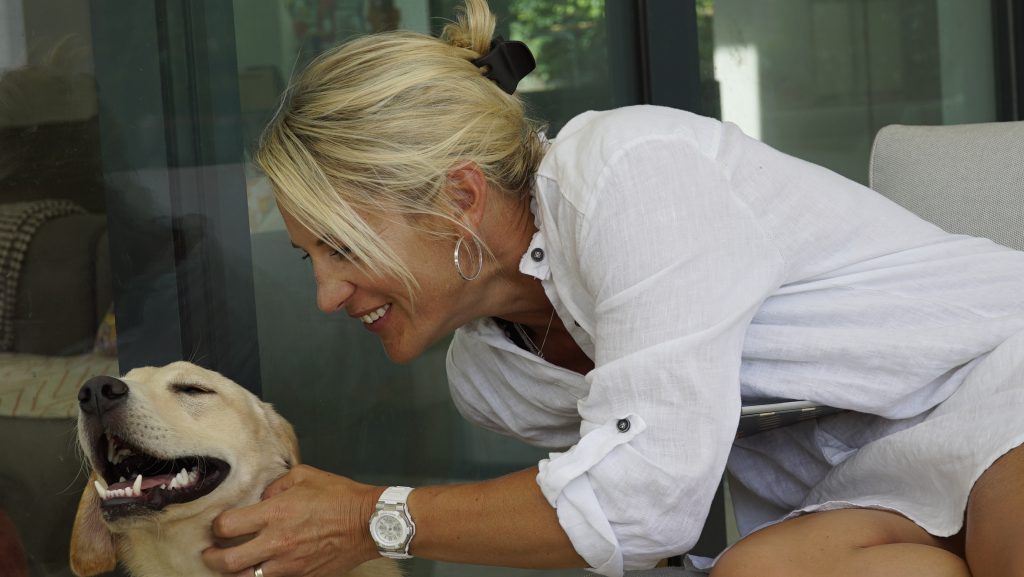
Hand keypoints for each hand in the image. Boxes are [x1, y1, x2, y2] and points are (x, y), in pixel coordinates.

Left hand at [202, 465, 383, 576]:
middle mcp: (277, 541)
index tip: (219, 524)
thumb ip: (276, 486)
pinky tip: (261, 567)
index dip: (217, 526)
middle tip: (210, 553)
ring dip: (235, 571)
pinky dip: (262, 575)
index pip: (227, 526)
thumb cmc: (340, 496)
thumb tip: (261, 499)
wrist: (368, 523)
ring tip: (232, 564)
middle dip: (212, 558)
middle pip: (228, 561)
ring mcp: (289, 563)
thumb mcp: (305, 476)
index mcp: (275, 513)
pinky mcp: (302, 575)